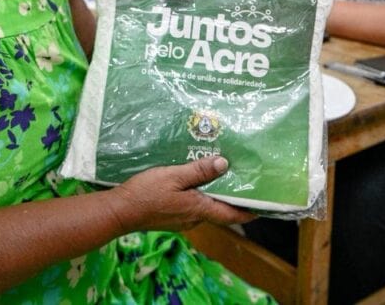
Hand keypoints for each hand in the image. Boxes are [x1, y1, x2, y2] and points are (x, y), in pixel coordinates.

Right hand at [105, 156, 256, 233]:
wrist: (120, 211)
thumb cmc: (146, 193)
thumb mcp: (173, 176)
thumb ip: (198, 171)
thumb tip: (224, 164)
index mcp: (199, 209)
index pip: (232, 214)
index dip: (249, 211)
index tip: (264, 205)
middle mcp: (195, 218)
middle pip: (220, 210)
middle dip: (232, 199)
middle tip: (243, 181)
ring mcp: (182, 220)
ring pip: (205, 208)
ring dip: (215, 196)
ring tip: (221, 177)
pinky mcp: (171, 217)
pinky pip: (192, 206)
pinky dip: (199, 196)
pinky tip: (195, 183)